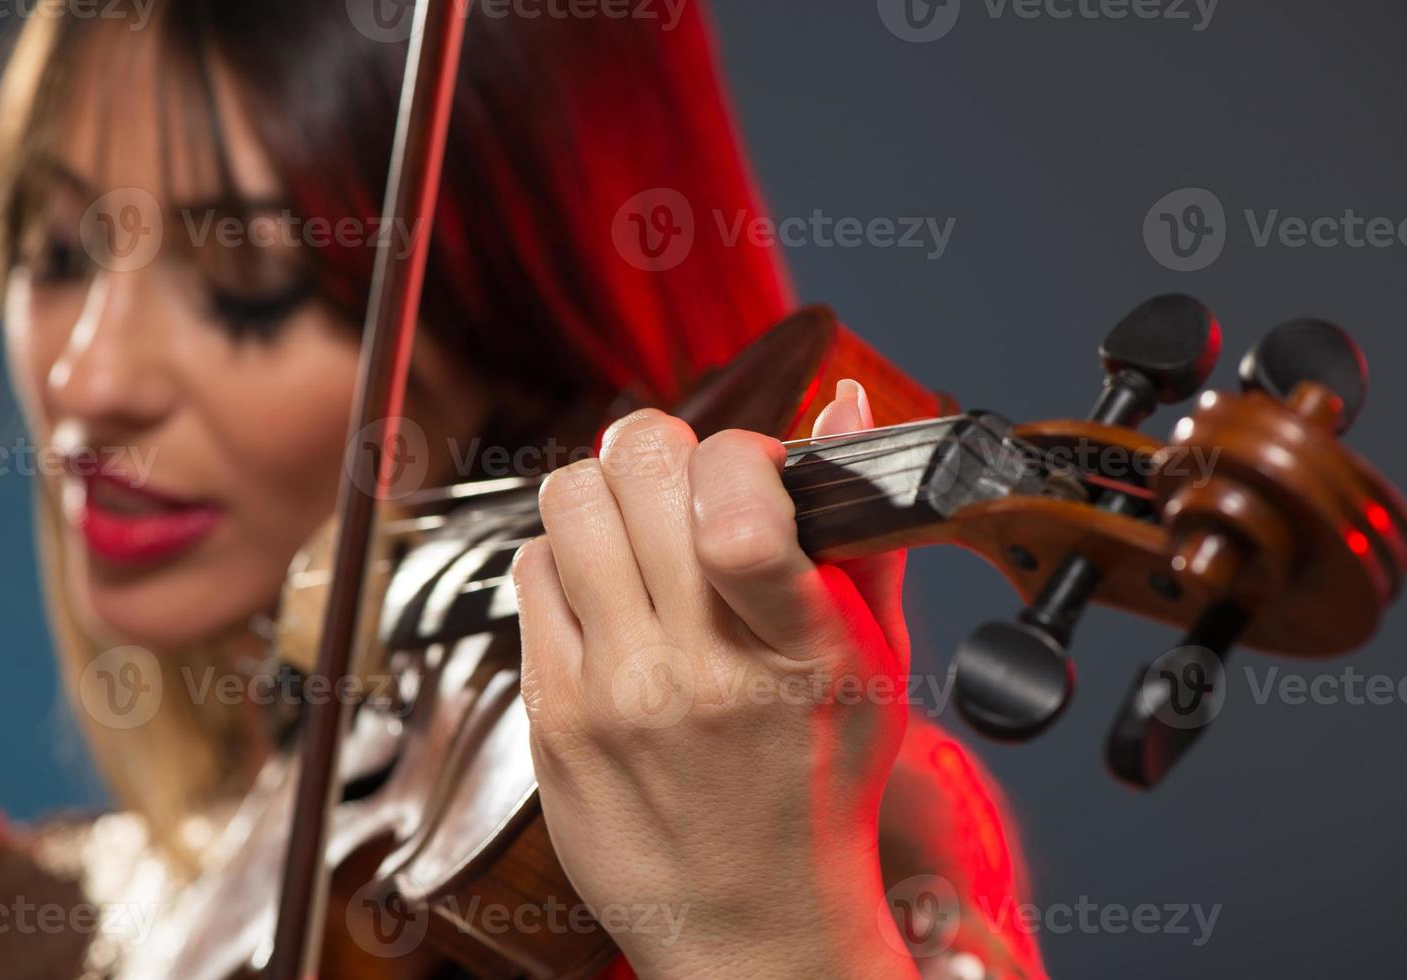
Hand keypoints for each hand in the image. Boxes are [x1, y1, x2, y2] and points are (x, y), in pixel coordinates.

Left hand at [514, 380, 917, 978]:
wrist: (752, 922)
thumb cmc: (818, 789)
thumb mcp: (876, 667)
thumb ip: (860, 533)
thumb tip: (846, 403)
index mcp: (798, 650)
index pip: (738, 508)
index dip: (737, 454)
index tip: (749, 472)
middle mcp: (699, 670)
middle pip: (637, 471)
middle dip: (663, 451)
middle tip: (682, 485)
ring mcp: (616, 694)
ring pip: (568, 503)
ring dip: (605, 493)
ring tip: (638, 531)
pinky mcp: (554, 715)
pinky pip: (530, 572)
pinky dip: (567, 560)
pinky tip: (605, 596)